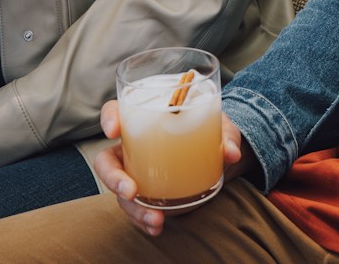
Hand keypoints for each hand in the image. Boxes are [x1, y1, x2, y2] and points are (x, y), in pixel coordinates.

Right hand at [92, 100, 246, 236]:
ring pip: (121, 192)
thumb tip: (231, 152)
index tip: (113, 131)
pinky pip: (138, 209)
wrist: (217, 155)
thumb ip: (225, 136)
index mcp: (144, 120)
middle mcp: (134, 147)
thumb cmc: (211, 131)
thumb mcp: (220, 128)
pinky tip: (157, 227)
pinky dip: (144, 220)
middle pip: (107, 161)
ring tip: (156, 220)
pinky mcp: (148, 194)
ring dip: (134, 209)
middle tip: (131, 191)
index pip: (116, 111)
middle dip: (113, 178)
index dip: (109, 118)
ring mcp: (138, 173)